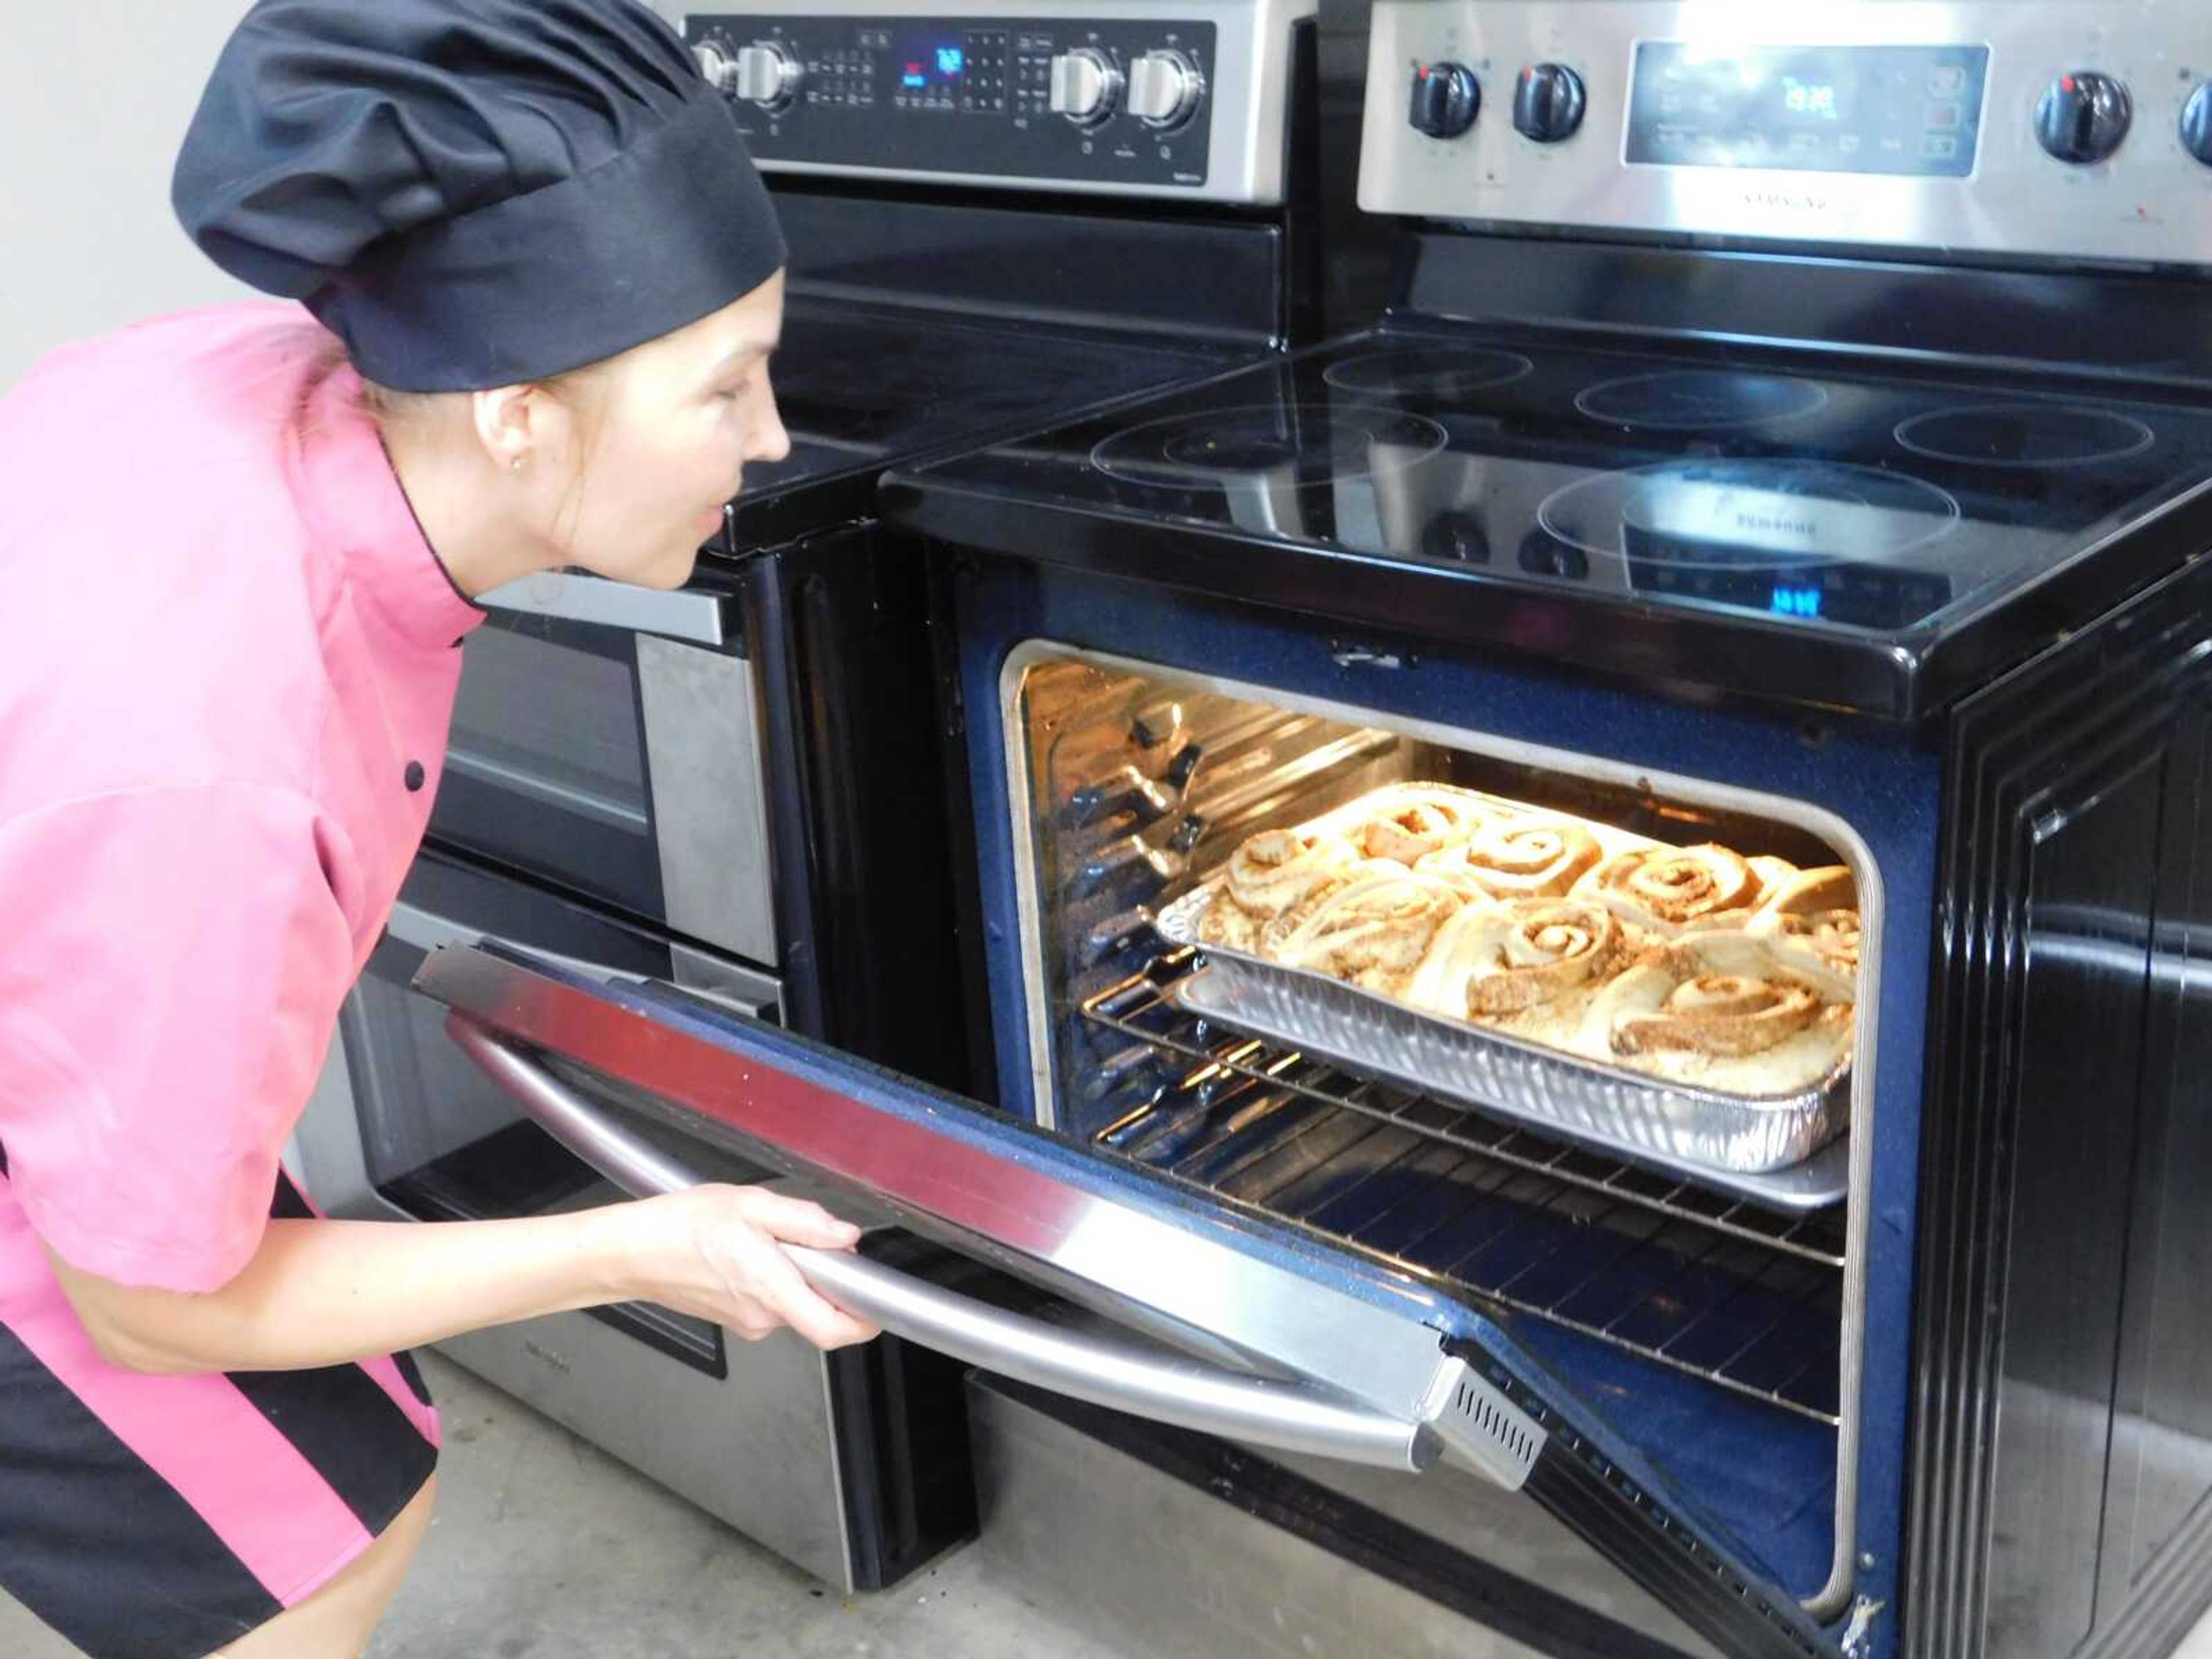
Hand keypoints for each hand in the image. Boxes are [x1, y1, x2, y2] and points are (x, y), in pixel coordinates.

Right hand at [623, 1186, 879, 1350]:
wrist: (632, 1252)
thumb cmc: (683, 1225)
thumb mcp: (751, 1205)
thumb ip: (806, 1223)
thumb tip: (847, 1238)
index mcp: (770, 1288)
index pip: (833, 1329)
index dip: (865, 1321)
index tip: (879, 1300)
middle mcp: (762, 1316)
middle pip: (819, 1311)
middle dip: (827, 1279)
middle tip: (809, 1241)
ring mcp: (748, 1323)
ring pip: (795, 1304)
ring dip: (798, 1275)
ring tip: (766, 1239)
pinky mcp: (736, 1319)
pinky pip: (773, 1303)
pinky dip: (776, 1280)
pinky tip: (749, 1252)